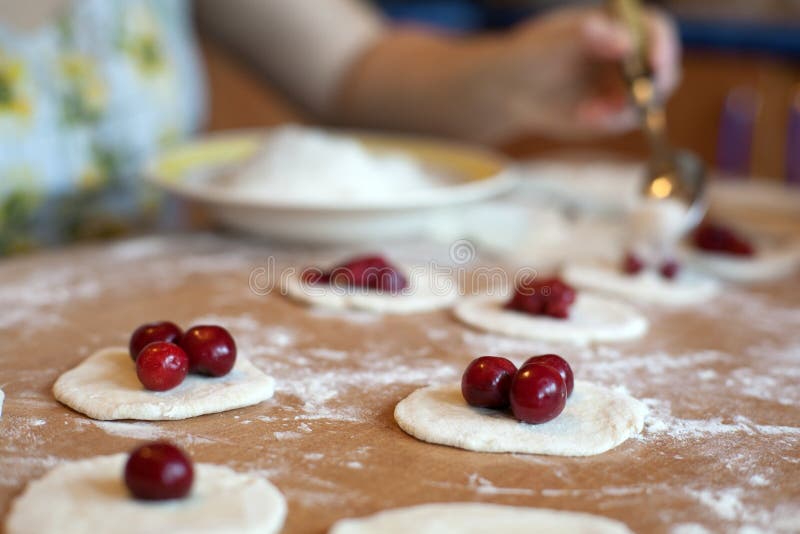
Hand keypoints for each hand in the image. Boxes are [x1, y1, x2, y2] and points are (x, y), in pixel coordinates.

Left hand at [336, 6, 679, 143]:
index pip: (655, 30)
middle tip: (634, 100)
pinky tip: (583, 116)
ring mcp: (623, 84)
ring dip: (628, 109)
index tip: (655, 63)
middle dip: (654, 85)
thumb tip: (622, 39)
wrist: (508, 91)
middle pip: (663, 67)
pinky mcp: (613, 113)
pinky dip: (610, 122)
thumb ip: (585, 37)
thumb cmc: (526, 56)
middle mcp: (628, 54)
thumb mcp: (550, 42)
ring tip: (590, 113)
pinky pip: (626, 120)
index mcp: (617, 25)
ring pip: (649, 98)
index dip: (662, 44)